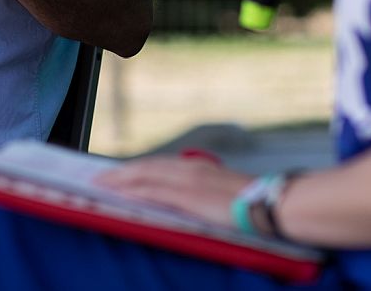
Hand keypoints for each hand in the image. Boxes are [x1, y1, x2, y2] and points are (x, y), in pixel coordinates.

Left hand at [96, 156, 252, 227]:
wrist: (271, 204)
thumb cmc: (253, 201)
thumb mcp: (222, 190)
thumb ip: (203, 190)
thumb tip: (191, 197)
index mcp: (197, 168)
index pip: (158, 165)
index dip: (136, 169)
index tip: (118, 172)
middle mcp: (188, 169)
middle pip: (146, 167)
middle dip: (121, 172)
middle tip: (99, 177)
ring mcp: (187, 181)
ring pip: (144, 175)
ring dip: (120, 179)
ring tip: (101, 183)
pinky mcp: (188, 196)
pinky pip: (153, 191)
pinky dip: (133, 191)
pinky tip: (120, 193)